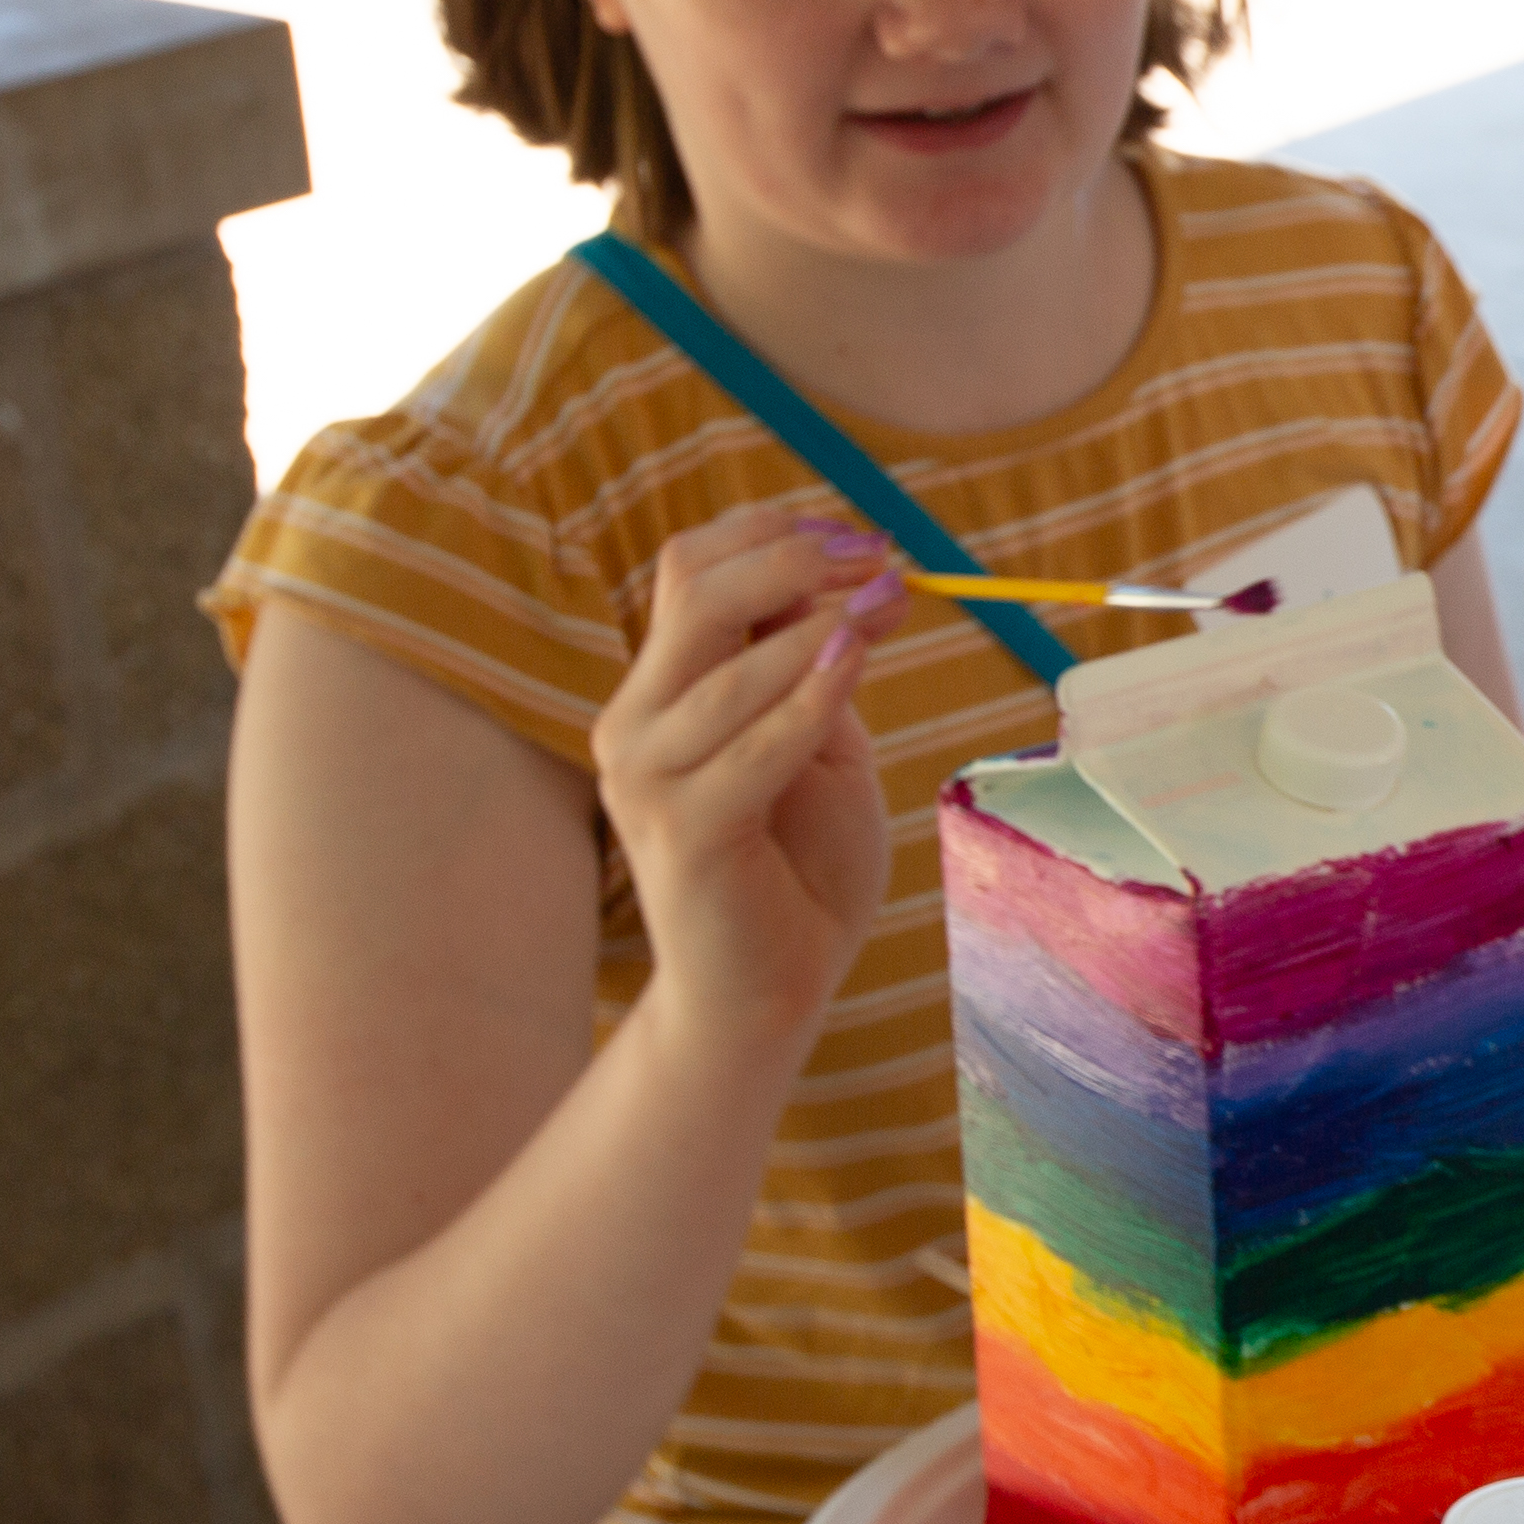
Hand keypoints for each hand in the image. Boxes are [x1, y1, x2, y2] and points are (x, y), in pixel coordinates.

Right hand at [595, 506, 898, 1052]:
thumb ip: (815, 670)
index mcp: (660, 693)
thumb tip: (852, 579)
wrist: (768, 990)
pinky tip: (857, 660)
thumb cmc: (800, 867)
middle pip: (695, 594)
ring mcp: (648, 779)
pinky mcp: (684, 832)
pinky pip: (753, 745)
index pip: (689, 572)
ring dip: (818, 621)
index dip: (772, 534)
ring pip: (726, 663)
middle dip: (792, 557)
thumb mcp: (819, 743)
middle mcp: (634, 725)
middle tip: (879, 554)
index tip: (860, 534)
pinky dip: (809, 696)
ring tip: (889, 600)